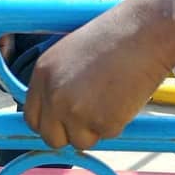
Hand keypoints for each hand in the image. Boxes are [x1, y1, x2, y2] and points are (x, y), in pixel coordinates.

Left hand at [24, 0, 170, 150]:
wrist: (143, 33)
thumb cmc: (113, 38)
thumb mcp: (70, 54)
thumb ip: (57, 83)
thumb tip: (56, 113)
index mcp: (42, 74)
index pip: (32, 118)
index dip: (49, 123)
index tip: (63, 122)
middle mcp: (53, 95)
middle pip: (51, 138)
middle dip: (69, 133)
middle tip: (89, 117)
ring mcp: (75, 112)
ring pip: (80, 141)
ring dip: (94, 128)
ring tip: (110, 97)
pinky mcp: (101, 123)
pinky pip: (106, 136)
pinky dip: (116, 123)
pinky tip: (123, 97)